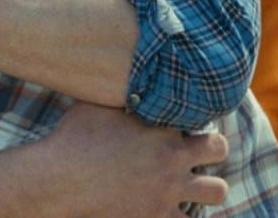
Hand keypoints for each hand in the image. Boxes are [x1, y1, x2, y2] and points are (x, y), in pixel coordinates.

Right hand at [41, 102, 228, 216]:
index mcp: (164, 129)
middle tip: (191, 157)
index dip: (198, 124)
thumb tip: (129, 74)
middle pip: (222, 152)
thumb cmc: (73, 138)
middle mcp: (174, 161)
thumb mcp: (99, 105)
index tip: (187, 130)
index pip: (204, 117)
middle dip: (211, 153)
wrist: (56, 181)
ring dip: (205, 188)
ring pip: (218, 192)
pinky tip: (163, 209)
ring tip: (186, 186)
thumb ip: (124, 95)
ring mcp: (167, 194)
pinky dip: (177, 215)